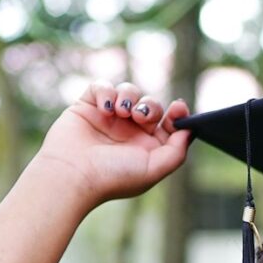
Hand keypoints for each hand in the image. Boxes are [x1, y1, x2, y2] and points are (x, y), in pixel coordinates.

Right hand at [33, 81, 191, 207]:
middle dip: (150, 106)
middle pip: (150, 104)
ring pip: (128, 91)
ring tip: (120, 113)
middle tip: (139, 117)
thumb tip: (190, 130)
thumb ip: (177, 151)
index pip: (168, 124)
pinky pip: (101, 86)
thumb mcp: (154, 169)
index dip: (177, 114)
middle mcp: (128, 132)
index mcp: (146, 148)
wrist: (72, 175)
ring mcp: (108, 118)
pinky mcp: (86, 106)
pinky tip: (105, 108)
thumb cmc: (113, 176)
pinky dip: (106, 92)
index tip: (179, 107)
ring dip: (129, 96)